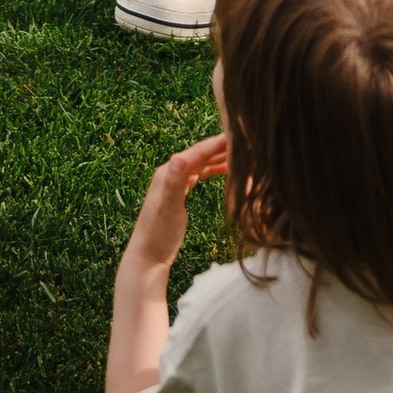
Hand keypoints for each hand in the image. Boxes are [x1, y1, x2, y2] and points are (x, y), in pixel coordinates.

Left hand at [123, 135, 227, 280]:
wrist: (148, 257)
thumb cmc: (158, 235)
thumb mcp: (168, 208)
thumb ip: (174, 183)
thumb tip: (179, 157)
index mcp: (169, 172)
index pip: (197, 152)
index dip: (217, 143)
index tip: (238, 134)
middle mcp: (170, 173)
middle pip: (200, 155)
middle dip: (221, 147)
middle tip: (245, 141)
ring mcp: (174, 184)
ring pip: (200, 164)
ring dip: (218, 158)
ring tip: (240, 155)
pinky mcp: (178, 195)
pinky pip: (198, 175)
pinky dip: (212, 170)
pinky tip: (224, 171)